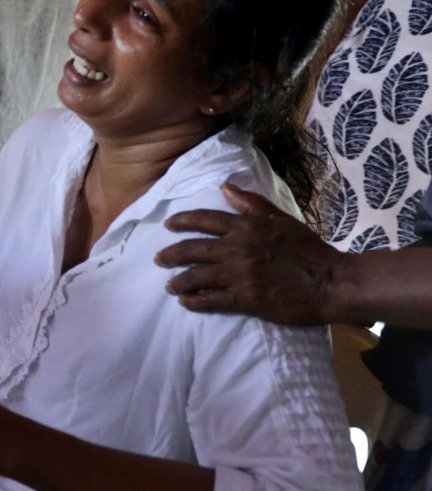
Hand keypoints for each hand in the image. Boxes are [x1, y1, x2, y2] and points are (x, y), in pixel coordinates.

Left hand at [155, 183, 343, 325]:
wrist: (331, 281)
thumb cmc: (309, 249)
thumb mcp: (282, 219)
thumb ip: (252, 204)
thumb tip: (225, 187)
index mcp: (246, 227)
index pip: (205, 220)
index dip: (182, 222)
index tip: (168, 225)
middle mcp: (237, 248)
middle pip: (193, 249)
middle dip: (171, 254)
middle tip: (158, 259)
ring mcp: (239, 274)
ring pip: (196, 276)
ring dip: (178, 281)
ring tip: (169, 286)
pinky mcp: (245, 298)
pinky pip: (211, 299)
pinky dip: (194, 301)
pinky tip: (185, 303)